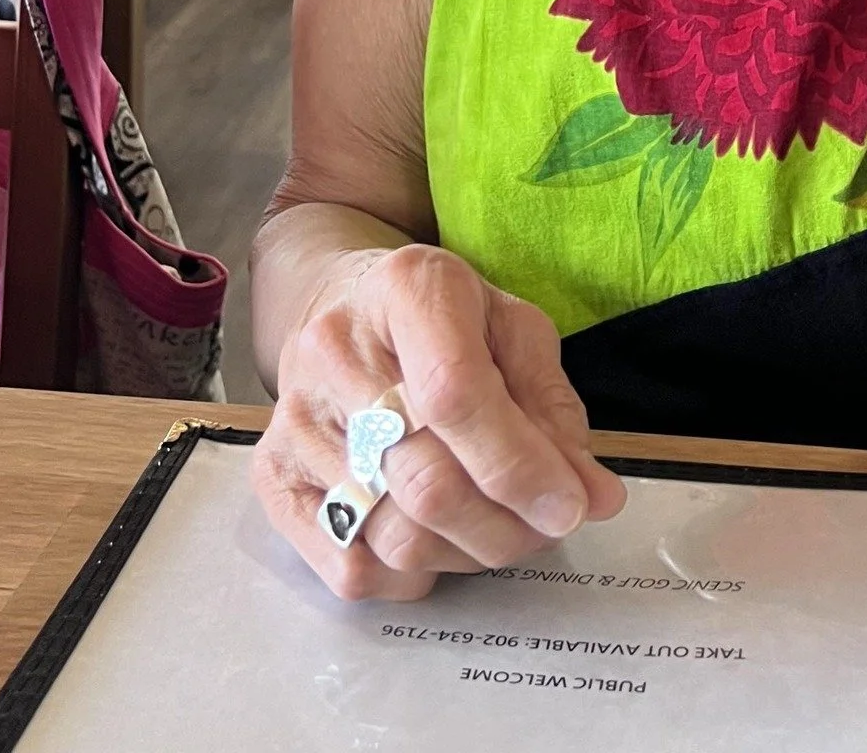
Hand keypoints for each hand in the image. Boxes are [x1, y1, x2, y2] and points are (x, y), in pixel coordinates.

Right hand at [251, 244, 627, 599]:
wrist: (337, 301)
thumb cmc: (439, 317)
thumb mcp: (509, 326)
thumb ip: (553, 408)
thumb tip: (592, 497)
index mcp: (407, 291)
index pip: (456, 395)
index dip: (519, 465)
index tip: (570, 505)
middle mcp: (335, 351)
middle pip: (427, 481)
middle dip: (508, 525)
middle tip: (549, 526)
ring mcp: (295, 418)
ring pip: (395, 537)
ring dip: (470, 554)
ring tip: (502, 528)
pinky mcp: (273, 477)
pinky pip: (351, 568)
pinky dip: (412, 576)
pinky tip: (438, 539)